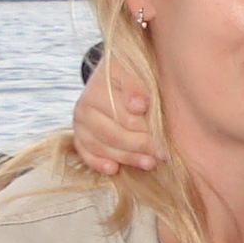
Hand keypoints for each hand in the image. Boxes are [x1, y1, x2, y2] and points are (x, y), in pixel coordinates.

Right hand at [72, 54, 161, 173]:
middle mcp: (84, 106)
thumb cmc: (132, 77)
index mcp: (98, 88)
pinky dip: (98, 163)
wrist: (116, 80)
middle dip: (139, 146)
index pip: (124, 115)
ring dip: (127, 158)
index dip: (145, 127)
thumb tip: (138, 107)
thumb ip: (137, 87)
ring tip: (150, 163)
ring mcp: (80, 124)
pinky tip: (114, 169)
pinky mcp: (80, 138)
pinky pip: (86, 154)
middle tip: (162, 154)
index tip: (164, 137)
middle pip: (112, 134)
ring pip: (101, 146)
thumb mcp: (137, 73)